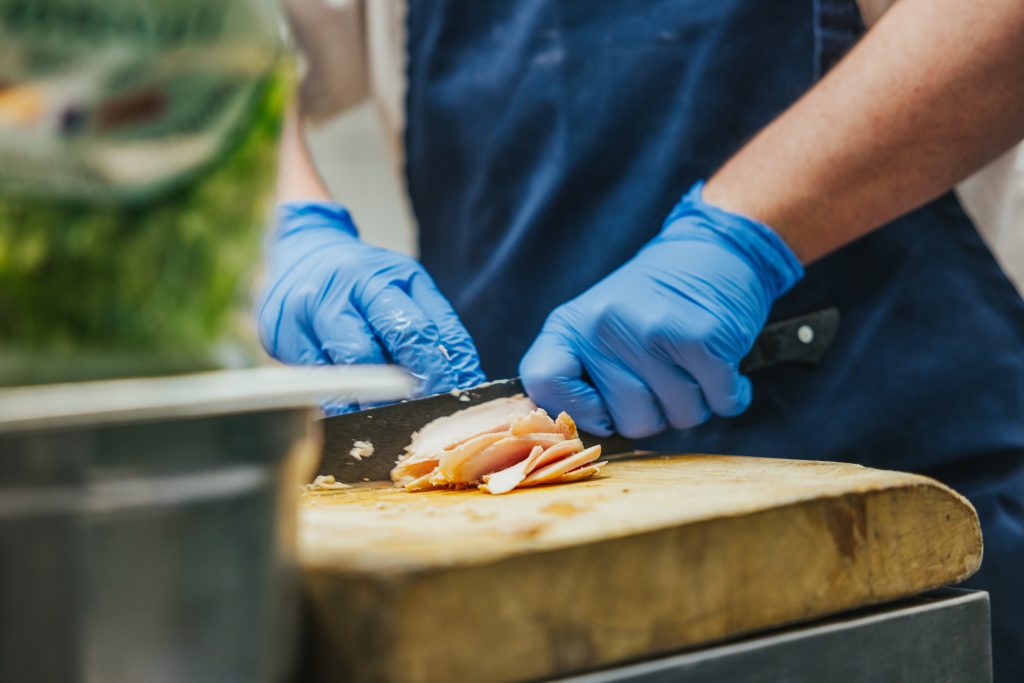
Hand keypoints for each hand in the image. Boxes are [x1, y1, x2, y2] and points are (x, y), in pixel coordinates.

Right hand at [258, 202, 484, 407]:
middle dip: (406, 390)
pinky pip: (317, 387)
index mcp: (374, 277)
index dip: (435, 369)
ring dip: (374, 405)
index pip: (411, 330)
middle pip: (369, 356)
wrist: (300, 252)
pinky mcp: (280, 342)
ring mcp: (302, 320)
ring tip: (396, 418)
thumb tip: (467, 378)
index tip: (454, 395)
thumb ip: (437, 326)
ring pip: (342, 376)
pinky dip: (344, 406)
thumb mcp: (407, 284)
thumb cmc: (364, 276)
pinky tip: (361, 412)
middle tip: (426, 413)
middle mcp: (334, 295)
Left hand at [520, 182, 802, 437]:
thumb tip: (578, 441)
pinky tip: (721, 365)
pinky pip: (721, 403)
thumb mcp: (597, 328)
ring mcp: (652, 332)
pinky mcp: (701, 338)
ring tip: (691, 363)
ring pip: (680, 417)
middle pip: (631, 422)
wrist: (711, 250)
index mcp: (569, 326)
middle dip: (657, 413)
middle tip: (665, 374)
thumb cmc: (652, 306)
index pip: (542, 385)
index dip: (577, 412)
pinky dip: (730, 393)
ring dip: (696, 402)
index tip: (604, 408)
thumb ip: (581, 376)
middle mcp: (603, 327)